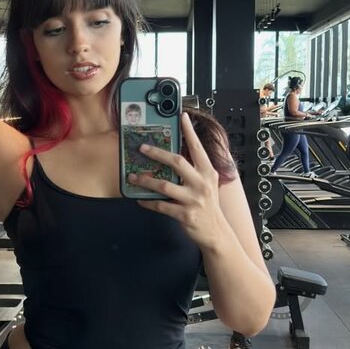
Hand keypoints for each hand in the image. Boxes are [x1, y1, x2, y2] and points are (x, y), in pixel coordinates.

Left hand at [129, 112, 224, 250]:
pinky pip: (161, 205)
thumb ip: (194, 170)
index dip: (189, 132)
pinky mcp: (185, 215)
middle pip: (177, 162)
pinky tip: (140, 198)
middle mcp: (202, 183)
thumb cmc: (208, 205)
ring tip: (133, 176)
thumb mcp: (207, 184)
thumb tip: (173, 156)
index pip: (197, 148)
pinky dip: (148, 201)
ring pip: (164, 185)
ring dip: (146, 180)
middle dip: (157, 153)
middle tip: (142, 147)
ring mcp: (194, 200)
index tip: (182, 116)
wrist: (216, 232)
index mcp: (208, 172)